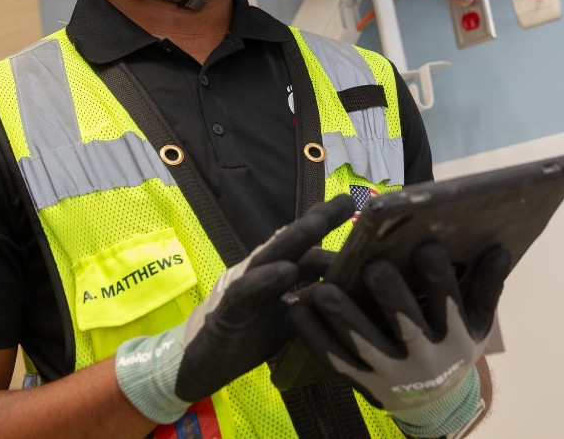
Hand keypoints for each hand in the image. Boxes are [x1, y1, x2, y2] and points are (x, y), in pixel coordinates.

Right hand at [115, 195, 355, 423]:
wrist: (202, 361)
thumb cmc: (248, 334)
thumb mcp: (290, 318)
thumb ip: (312, 301)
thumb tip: (351, 291)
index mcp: (277, 273)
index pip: (307, 248)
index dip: (331, 231)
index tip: (360, 212)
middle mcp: (261, 271)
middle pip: (292, 241)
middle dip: (318, 220)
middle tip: (346, 202)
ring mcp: (243, 285)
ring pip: (269, 256)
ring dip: (294, 238)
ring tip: (317, 222)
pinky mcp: (228, 308)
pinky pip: (246, 290)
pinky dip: (266, 279)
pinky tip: (286, 271)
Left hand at [287, 241, 510, 410]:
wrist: (436, 403)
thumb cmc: (455, 346)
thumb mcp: (478, 322)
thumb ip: (487, 286)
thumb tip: (501, 248)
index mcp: (455, 337)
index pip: (449, 304)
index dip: (438, 276)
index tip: (426, 245)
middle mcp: (425, 359)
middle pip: (406, 324)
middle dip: (390, 295)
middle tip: (373, 266)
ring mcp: (391, 374)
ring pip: (364, 344)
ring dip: (343, 317)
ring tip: (323, 290)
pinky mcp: (363, 384)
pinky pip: (335, 360)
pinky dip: (314, 337)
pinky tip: (298, 312)